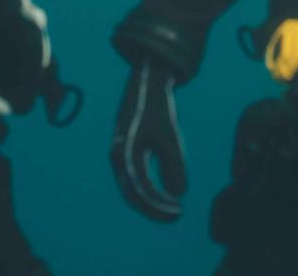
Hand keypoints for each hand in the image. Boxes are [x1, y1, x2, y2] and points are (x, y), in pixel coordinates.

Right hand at [109, 63, 187, 221]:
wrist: (145, 84)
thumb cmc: (157, 108)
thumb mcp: (169, 137)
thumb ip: (174, 165)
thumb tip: (179, 193)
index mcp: (126, 154)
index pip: (142, 191)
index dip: (160, 206)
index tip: (179, 211)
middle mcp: (118, 158)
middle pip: (133, 195)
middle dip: (155, 208)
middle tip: (178, 214)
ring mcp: (118, 155)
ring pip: (131, 189)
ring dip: (151, 202)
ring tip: (172, 207)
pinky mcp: (123, 151)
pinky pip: (132, 179)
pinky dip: (147, 190)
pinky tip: (164, 192)